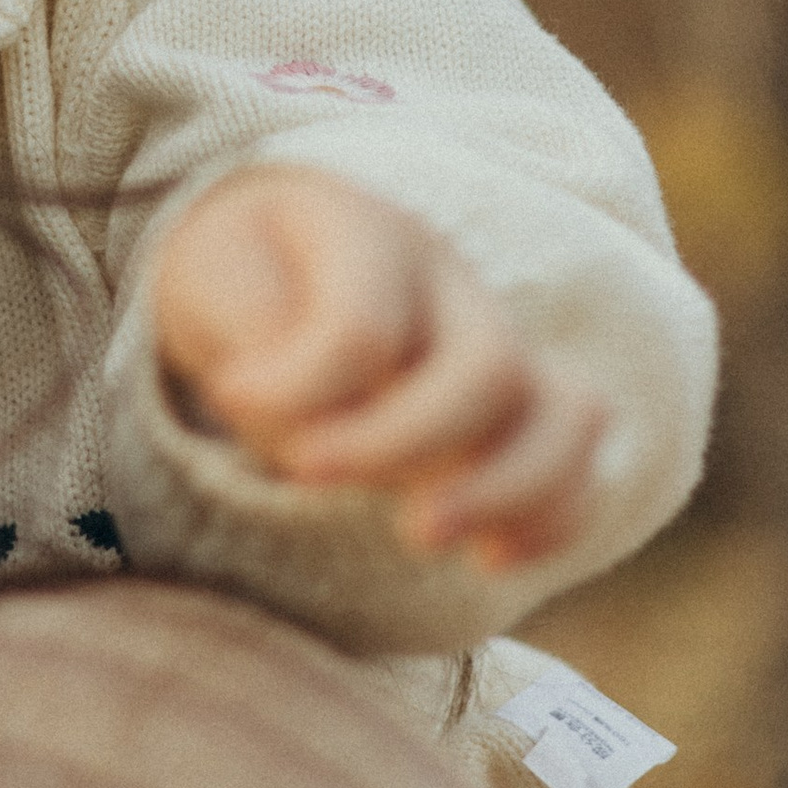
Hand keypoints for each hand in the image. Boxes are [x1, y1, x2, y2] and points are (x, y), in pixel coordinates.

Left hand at [148, 164, 607, 571]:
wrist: (275, 259)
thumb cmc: (240, 279)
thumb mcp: (209, 285)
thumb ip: (252, 347)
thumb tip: (306, 434)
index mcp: (370, 230)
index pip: (366, 324)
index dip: (298, 386)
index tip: (225, 396)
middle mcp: (453, 283)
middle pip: (488, 366)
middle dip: (404, 445)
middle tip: (307, 476)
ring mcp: (499, 340)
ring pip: (567, 411)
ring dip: (504, 491)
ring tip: (419, 537)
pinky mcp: (519, 402)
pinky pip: (578, 457)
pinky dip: (552, 515)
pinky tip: (488, 557)